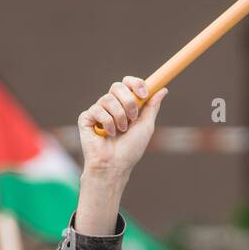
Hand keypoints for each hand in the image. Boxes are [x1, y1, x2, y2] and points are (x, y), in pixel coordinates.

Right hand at [73, 77, 166, 235]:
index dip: (135, 84)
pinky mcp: (86, 118)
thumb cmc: (130, 150)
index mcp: (125, 105)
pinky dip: (107, 123)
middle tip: (133, 117)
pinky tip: (108, 135)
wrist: (115, 165)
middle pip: (117, 86)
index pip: (128, 84)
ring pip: (108, 99)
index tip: (144, 93)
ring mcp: (98, 111)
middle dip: (128, 101)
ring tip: (121, 131)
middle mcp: (111, 106)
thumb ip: (152, 107)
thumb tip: (163, 89)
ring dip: (119, 116)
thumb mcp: (146, 126)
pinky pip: (97, 110)